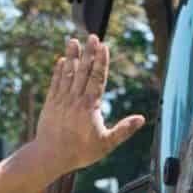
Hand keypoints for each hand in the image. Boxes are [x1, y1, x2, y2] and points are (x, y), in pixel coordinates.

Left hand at [29, 35, 145, 174]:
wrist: (50, 156)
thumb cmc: (80, 152)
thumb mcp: (106, 144)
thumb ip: (124, 130)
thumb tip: (142, 119)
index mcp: (90, 106)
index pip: (97, 78)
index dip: (101, 62)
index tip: (103, 47)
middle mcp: (75, 99)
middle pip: (84, 71)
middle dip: (89, 53)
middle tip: (92, 36)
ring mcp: (62, 100)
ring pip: (68, 74)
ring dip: (72, 56)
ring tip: (73, 41)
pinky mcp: (50, 104)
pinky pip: (55, 83)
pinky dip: (58, 72)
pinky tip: (61, 61)